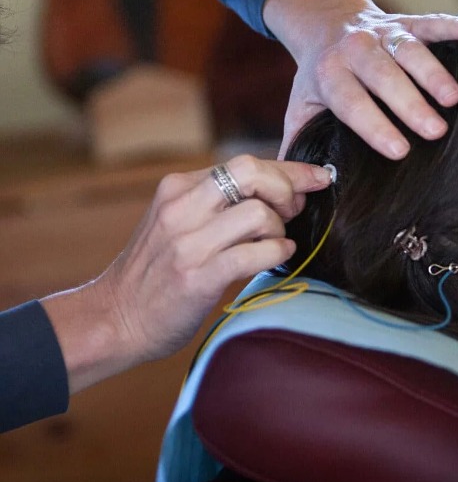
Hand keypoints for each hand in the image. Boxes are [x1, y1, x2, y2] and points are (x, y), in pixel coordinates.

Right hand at [41, 156, 331, 393]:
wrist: (115, 318)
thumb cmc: (159, 271)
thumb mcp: (179, 222)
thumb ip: (221, 202)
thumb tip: (287, 190)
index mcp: (177, 188)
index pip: (245, 163)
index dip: (290, 170)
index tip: (318, 177)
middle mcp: (180, 208)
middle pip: (252, 173)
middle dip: (287, 189)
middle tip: (293, 211)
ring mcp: (187, 243)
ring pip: (258, 213)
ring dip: (279, 229)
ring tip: (273, 242)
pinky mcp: (197, 276)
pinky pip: (255, 254)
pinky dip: (276, 253)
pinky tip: (277, 257)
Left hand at [263, 0, 457, 158]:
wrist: (323, 19)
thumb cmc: (320, 74)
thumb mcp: (300, 105)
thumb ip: (299, 142)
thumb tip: (298, 189)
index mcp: (329, 75)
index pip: (352, 103)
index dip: (375, 126)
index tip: (399, 151)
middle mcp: (355, 51)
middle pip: (384, 76)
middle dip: (410, 103)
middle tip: (435, 131)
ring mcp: (382, 33)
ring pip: (409, 50)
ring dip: (433, 73)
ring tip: (454, 99)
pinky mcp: (404, 21)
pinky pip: (430, 22)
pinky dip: (453, 26)